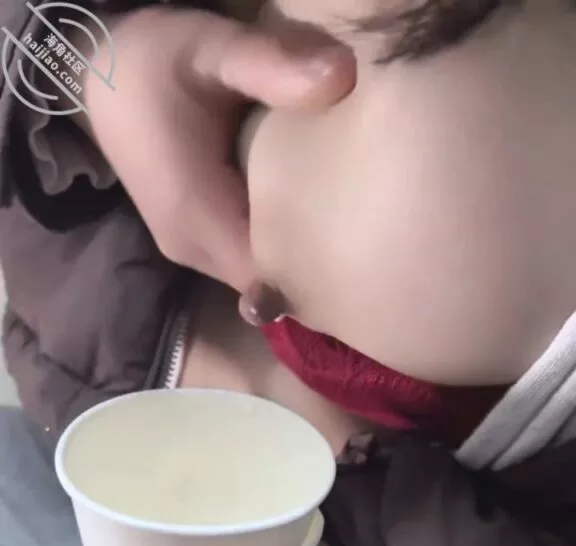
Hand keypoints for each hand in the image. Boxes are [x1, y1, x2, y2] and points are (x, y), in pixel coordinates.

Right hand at [82, 7, 354, 290]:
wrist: (100, 71)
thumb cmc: (153, 59)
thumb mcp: (210, 47)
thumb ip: (270, 64)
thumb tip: (341, 77)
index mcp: (193, 215)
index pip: (266, 278)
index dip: (315, 275)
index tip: (365, 254)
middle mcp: (190, 246)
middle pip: (265, 284)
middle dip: (314, 272)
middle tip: (373, 244)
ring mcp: (189, 247)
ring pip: (256, 277)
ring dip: (296, 261)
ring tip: (350, 235)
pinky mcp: (194, 238)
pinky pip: (245, 260)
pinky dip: (278, 247)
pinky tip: (312, 221)